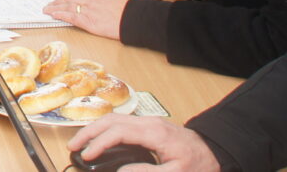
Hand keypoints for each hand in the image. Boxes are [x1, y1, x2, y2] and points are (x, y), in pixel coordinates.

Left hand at [43, 0, 128, 39]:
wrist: (133, 17)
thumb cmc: (129, 10)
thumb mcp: (115, 0)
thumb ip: (105, 2)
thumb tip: (102, 6)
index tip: (61, 0)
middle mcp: (90, 1)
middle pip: (70, 0)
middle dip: (58, 3)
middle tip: (49, 5)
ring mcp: (88, 10)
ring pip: (68, 7)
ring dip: (55, 8)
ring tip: (47, 9)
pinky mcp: (88, 21)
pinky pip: (71, 17)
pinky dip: (61, 15)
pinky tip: (54, 14)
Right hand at [70, 115, 222, 171]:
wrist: (213, 151)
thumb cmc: (198, 163)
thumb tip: (121, 169)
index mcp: (155, 133)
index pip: (118, 132)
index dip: (99, 143)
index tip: (87, 155)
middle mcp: (149, 123)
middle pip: (111, 121)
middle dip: (89, 132)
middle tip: (72, 147)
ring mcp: (148, 122)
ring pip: (114, 119)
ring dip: (95, 129)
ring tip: (81, 143)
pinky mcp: (148, 126)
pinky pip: (121, 123)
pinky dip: (105, 129)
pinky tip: (98, 138)